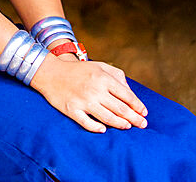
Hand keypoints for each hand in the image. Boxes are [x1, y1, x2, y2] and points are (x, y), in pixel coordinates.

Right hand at [30, 54, 148, 133]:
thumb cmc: (78, 70)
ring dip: (120, 124)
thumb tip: (130, 93)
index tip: (144, 113)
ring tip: (128, 126)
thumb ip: (116, 76)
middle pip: (120, 108)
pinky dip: (97, 128)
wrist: (51, 72)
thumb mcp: (99, 66)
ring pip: (107, 118)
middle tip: (143, 125)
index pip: (126, 95)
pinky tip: (104, 130)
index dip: (138, 106)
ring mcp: (83, 101)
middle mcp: (95, 90)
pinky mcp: (72, 110)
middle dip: (134, 118)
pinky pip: (87, 123)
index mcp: (103, 78)